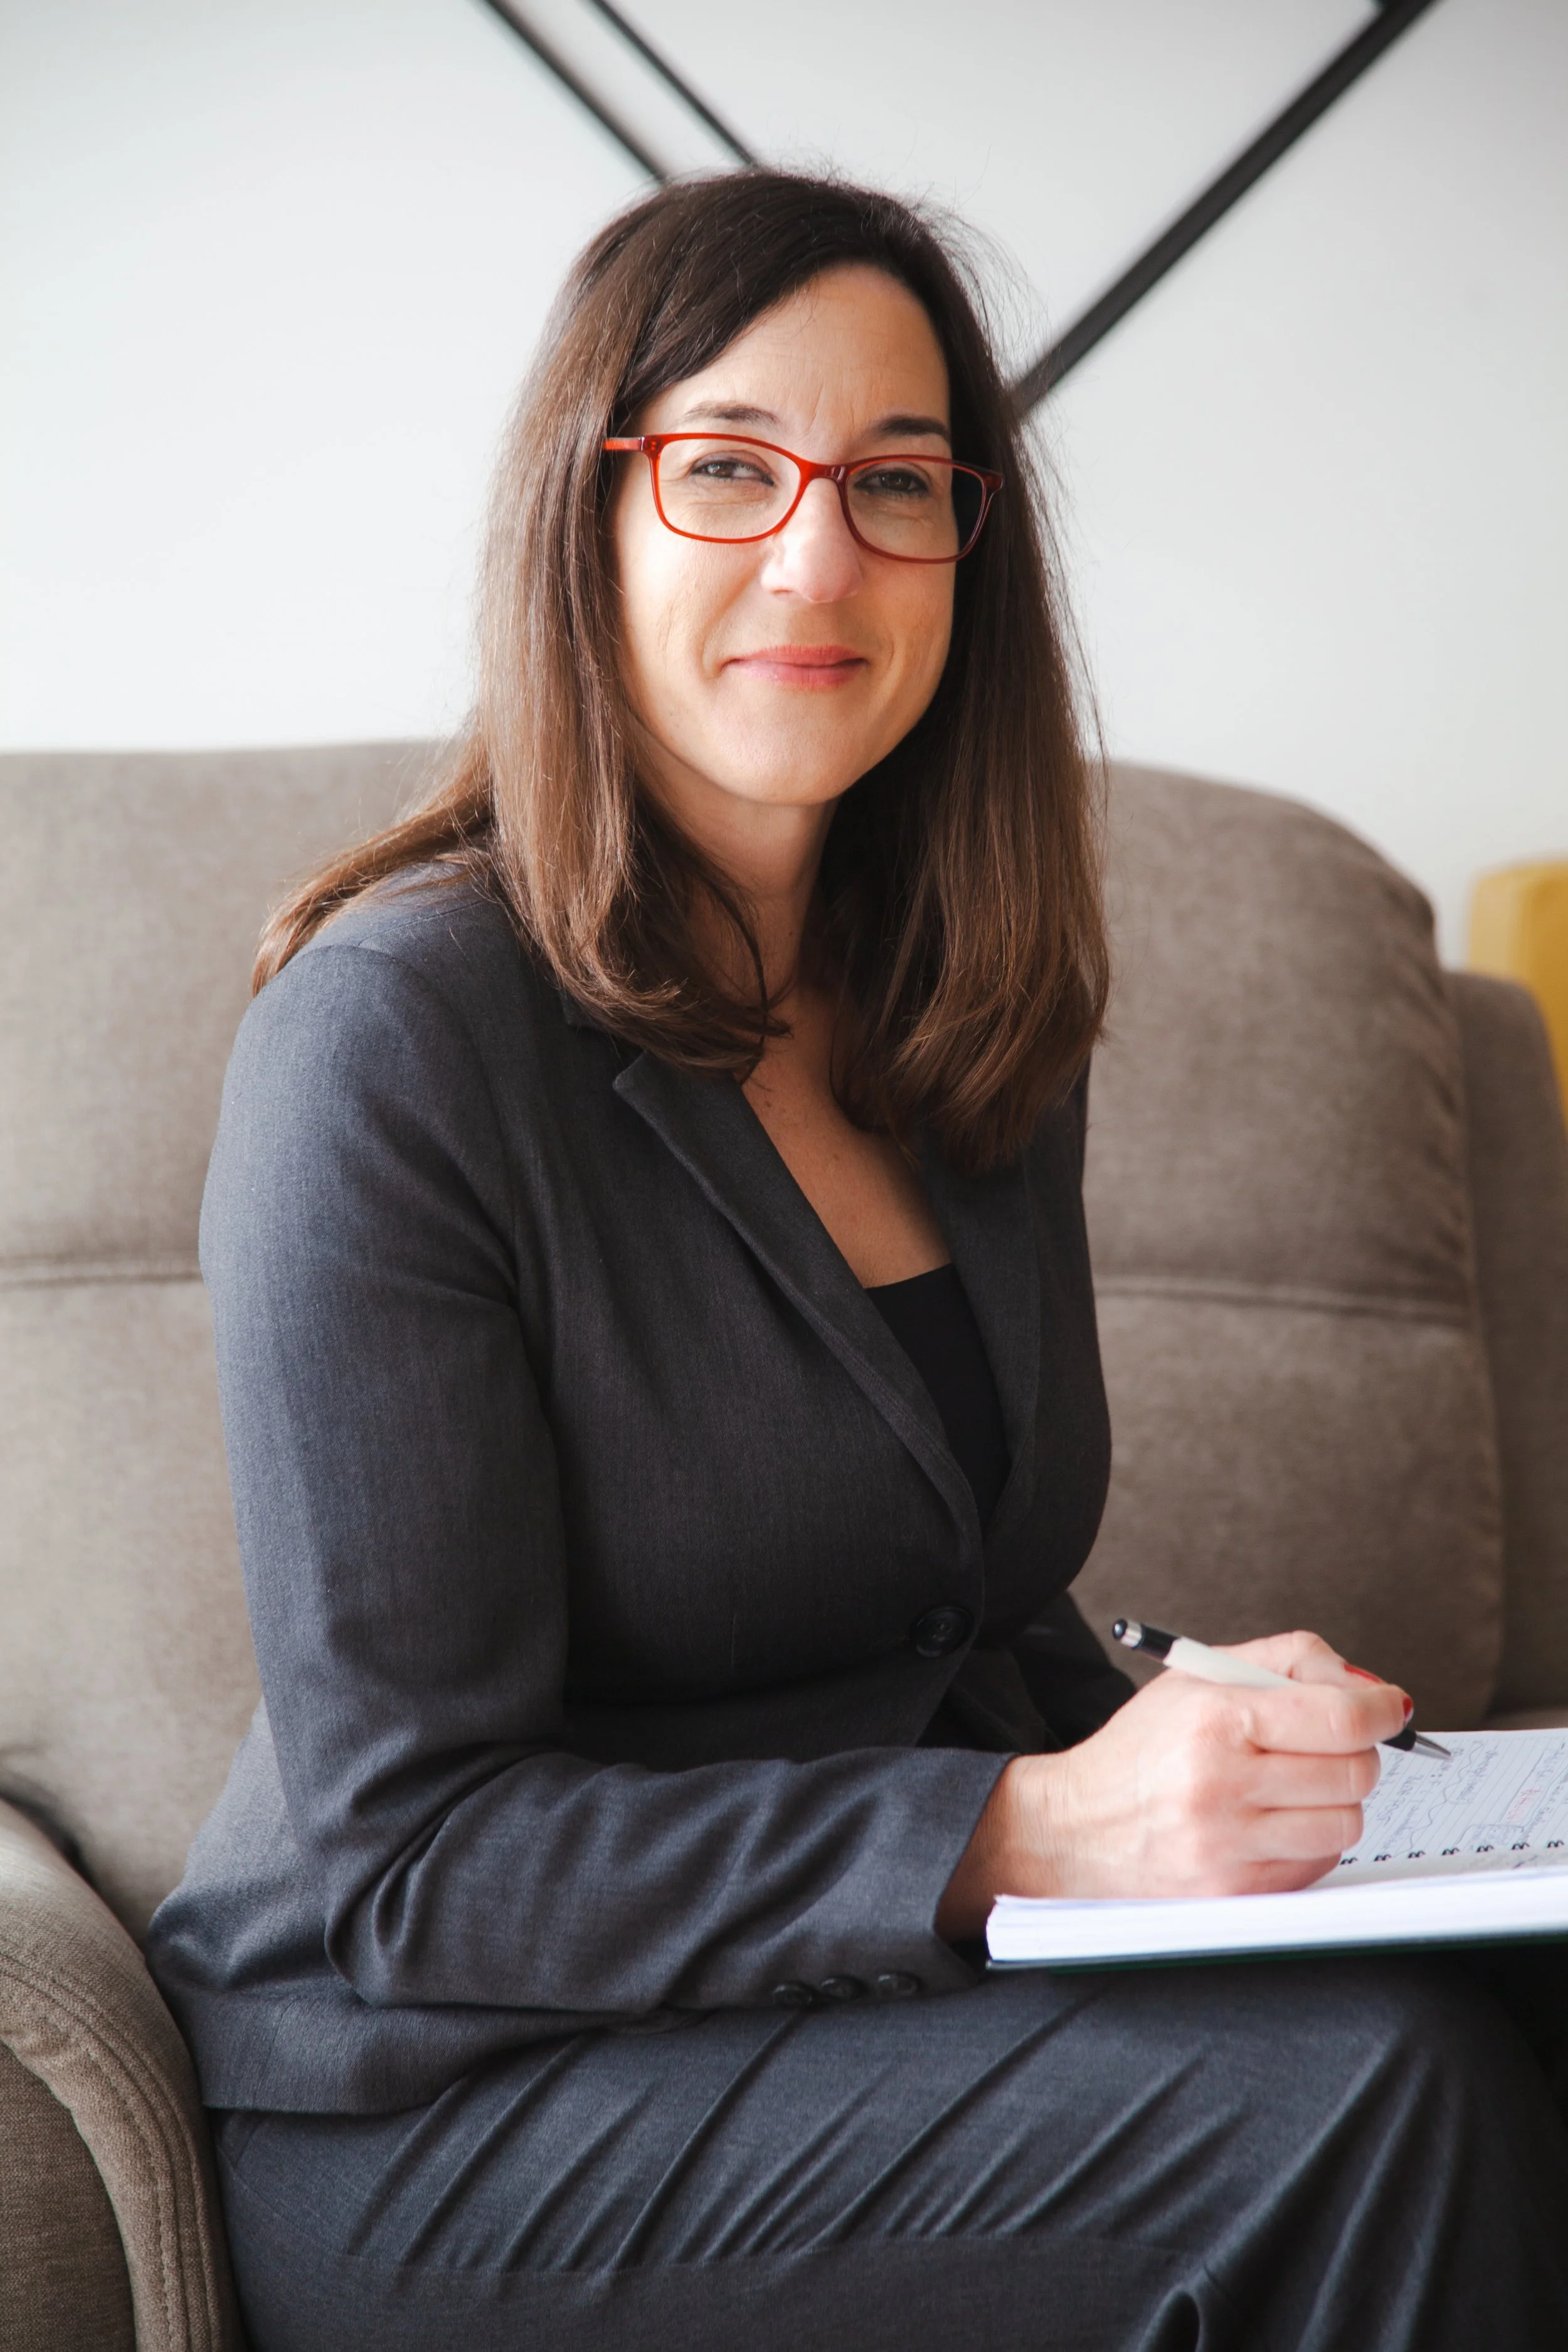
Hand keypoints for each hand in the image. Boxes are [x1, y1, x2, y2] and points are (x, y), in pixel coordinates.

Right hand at [937, 1630, 1408, 1937]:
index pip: (1338, 1718)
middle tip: (1328, 1745)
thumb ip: (1287, 1661)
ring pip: (1346, 1822)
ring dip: (1334, 1800)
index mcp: (1214, 1721)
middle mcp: (1221, 1786)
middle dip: (1355, 1753)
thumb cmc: (1143, 1748)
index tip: (1390, 1708)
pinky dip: (1310, 1839)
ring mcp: (1230, 1847)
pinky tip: (1272, 1822)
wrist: (1076, 1828)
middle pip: (1353, 1771)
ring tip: (1293, 1786)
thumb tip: (1369, 1688)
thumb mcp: (1200, 1677)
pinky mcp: (1236, 1892)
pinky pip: (1319, 1863)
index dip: (1381, 1710)